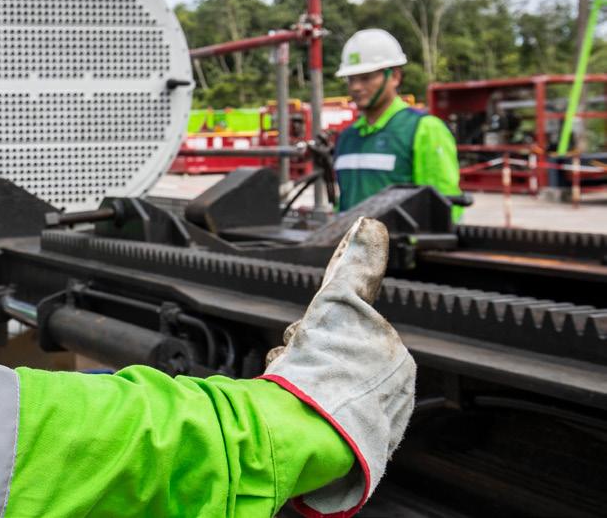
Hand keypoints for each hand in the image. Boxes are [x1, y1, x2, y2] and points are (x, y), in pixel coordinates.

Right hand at [262, 217, 415, 515]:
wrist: (307, 431)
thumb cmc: (325, 371)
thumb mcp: (338, 303)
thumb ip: (357, 266)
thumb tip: (371, 225)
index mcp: (396, 365)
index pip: (349, 337)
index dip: (319, 335)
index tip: (305, 347)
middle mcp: (392, 401)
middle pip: (336, 364)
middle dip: (308, 359)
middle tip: (295, 367)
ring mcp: (373, 432)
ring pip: (324, 394)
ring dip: (299, 387)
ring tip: (289, 393)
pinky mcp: (351, 460)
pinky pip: (321, 429)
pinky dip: (302, 420)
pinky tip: (290, 417)